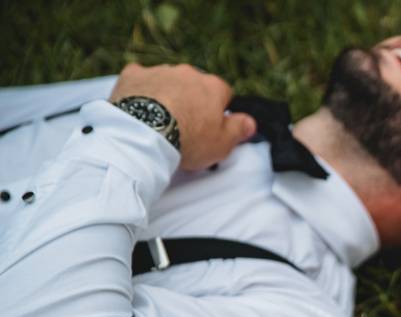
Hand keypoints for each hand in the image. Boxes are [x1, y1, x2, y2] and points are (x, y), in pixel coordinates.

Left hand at [109, 63, 255, 170]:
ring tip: (160, 120)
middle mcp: (188, 73)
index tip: (211, 127)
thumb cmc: (188, 141)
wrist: (144, 135)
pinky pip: (140, 78)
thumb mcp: (222, 144)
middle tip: (185, 126)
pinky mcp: (134, 75)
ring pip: (168, 80)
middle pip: (195, 85)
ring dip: (168, 95)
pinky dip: (141, 89)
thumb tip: (251, 122)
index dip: (218, 111)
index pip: (224, 93)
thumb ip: (239, 130)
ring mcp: (160, 71)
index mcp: (213, 87)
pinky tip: (138, 105)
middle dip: (192, 101)